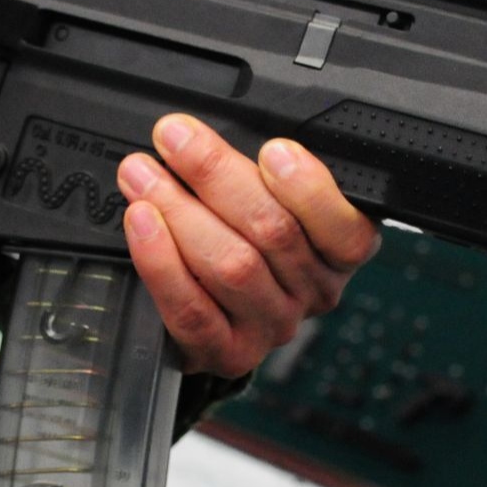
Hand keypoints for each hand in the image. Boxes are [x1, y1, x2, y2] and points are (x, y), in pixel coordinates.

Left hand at [116, 114, 379, 377]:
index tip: (271, 150)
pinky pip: (192, 309)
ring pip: (232, 267)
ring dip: (180, 211)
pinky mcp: (227, 352)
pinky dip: (162, 262)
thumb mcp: (268, 193)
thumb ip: (259, 168)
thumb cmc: (243, 233)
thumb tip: (209, 134)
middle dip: (217, 176)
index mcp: (340, 251)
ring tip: (143, 175)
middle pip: (274, 233)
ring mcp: (272, 326)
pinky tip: (142, 223)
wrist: (213, 311)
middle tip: (174, 138)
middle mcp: (315, 292)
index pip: (344, 228)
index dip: (309, 188)